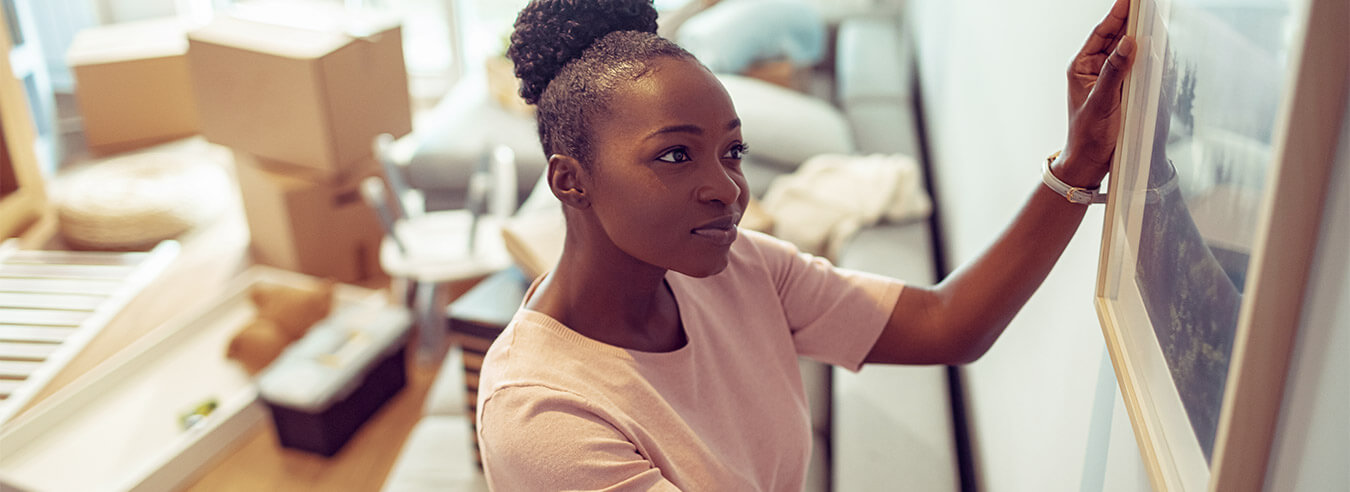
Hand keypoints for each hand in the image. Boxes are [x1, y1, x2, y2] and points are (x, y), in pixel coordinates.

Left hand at [1059, 0, 1134, 186]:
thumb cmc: (1087, 134)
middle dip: (1130, 18)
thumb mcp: (1101, 102)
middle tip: (1145, 4)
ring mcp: (1108, 77)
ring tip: (1151, 16)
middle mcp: (1094, 68)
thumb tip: (1128, 42)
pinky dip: (1144, 53)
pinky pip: (1134, 64)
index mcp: (1081, 66)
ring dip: (1139, 33)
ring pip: (1126, 48)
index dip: (1117, 12)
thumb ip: (1114, 71)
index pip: (1101, 32)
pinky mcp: (1121, 87)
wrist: (1090, 161)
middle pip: (1115, 35)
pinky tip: (1154, 43)